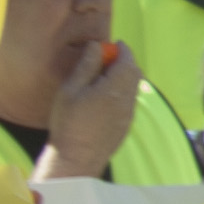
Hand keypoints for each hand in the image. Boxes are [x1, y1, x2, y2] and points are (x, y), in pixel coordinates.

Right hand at [38, 37, 143, 181]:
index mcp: (116, 87)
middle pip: (134, 72)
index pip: (127, 60)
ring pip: (133, 87)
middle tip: (105, 59)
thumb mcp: (71, 90)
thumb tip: (96, 45)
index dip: (121, 49)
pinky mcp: (126, 124)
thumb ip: (87, 65)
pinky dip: (121, 91)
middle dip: (123, 62)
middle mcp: (128, 99)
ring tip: (102, 78)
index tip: (111, 44)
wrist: (76, 159)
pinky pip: (129, 100)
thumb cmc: (69, 123)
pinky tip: (102, 97)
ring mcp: (129, 113)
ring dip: (122, 77)